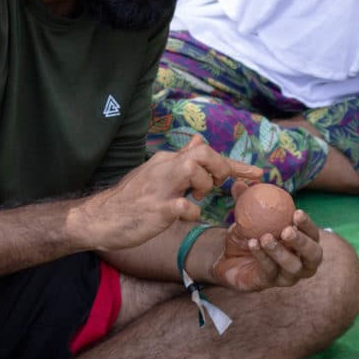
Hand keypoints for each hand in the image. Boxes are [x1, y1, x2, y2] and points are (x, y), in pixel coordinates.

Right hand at [82, 136, 261, 251]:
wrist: (99, 218)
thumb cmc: (131, 199)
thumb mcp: (155, 173)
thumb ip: (179, 159)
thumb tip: (198, 139)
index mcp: (167, 161)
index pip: (205, 152)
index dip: (235, 164)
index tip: (258, 175)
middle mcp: (164, 168)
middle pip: (202, 152)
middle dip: (220, 168)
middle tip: (217, 186)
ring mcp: (159, 188)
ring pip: (193, 169)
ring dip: (205, 185)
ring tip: (197, 198)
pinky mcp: (155, 209)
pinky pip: (182, 205)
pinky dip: (191, 212)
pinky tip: (185, 216)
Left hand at [211, 181, 322, 291]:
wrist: (227, 257)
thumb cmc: (247, 233)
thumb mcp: (246, 215)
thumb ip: (245, 200)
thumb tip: (239, 183)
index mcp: (303, 242)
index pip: (314, 234)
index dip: (308, 225)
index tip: (296, 213)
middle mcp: (301, 261)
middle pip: (313, 255)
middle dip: (302, 242)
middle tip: (287, 230)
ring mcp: (287, 276)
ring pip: (293, 267)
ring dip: (280, 252)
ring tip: (266, 237)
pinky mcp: (270, 284)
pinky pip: (270, 271)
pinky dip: (262, 257)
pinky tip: (253, 244)